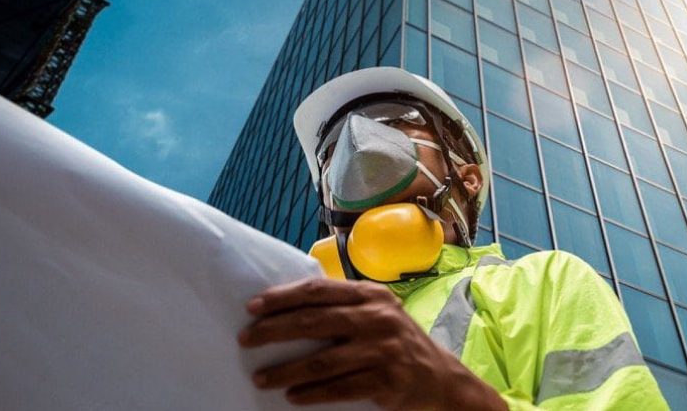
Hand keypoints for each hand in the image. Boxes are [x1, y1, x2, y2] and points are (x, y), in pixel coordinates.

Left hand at [239, 278, 505, 409]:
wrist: (439, 378)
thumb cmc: (396, 343)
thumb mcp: (377, 313)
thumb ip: (344, 306)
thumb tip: (286, 306)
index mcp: (371, 295)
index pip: (318, 291)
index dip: (282, 298)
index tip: (252, 307)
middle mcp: (378, 318)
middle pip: (314, 322)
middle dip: (274, 331)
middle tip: (246, 340)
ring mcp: (384, 350)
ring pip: (322, 361)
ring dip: (286, 371)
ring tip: (260, 377)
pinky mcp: (387, 381)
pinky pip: (339, 388)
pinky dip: (312, 394)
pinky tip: (292, 396)